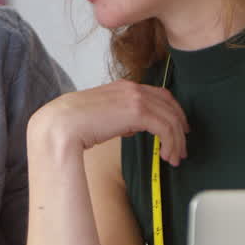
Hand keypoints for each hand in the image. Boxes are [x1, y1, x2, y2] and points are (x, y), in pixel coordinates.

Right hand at [29, 80, 188, 164]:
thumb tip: (133, 127)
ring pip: (171, 118)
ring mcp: (136, 98)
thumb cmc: (74, 123)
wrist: (62, 124)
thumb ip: (120, 116)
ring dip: (177, 140)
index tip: (178, 129)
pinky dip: (170, 143)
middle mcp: (133, 88)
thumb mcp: (102, 115)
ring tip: (175, 158)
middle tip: (182, 148)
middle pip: (170, 105)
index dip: (173, 111)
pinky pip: (165, 128)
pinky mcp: (137, 112)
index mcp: (124, 86)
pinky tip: (166, 156)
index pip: (160, 94)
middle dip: (180, 128)